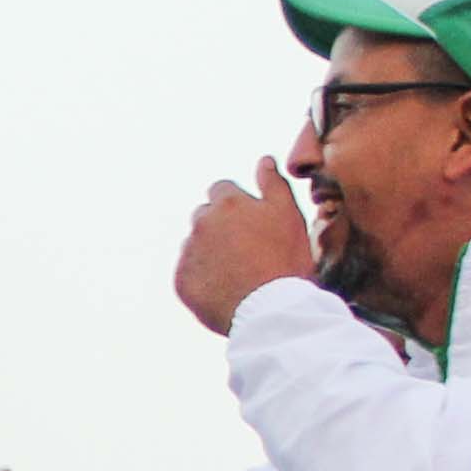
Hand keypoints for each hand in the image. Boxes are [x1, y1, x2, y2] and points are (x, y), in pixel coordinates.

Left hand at [174, 161, 318, 333]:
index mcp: (227, 203)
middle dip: (219, 226)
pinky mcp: (181, 282)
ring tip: (236, 272)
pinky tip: (224, 288)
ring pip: (195, 245)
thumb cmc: (285, 260)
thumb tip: (264, 160)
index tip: (249, 221)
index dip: (236, 204)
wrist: (270, 309)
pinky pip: (188, 273)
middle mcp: (201, 223)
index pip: (221, 190)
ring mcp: (188, 253)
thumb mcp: (288, 215)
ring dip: (209, 252)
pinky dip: (201, 277)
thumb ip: (273, 184)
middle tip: (244, 249)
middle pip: (204, 215)